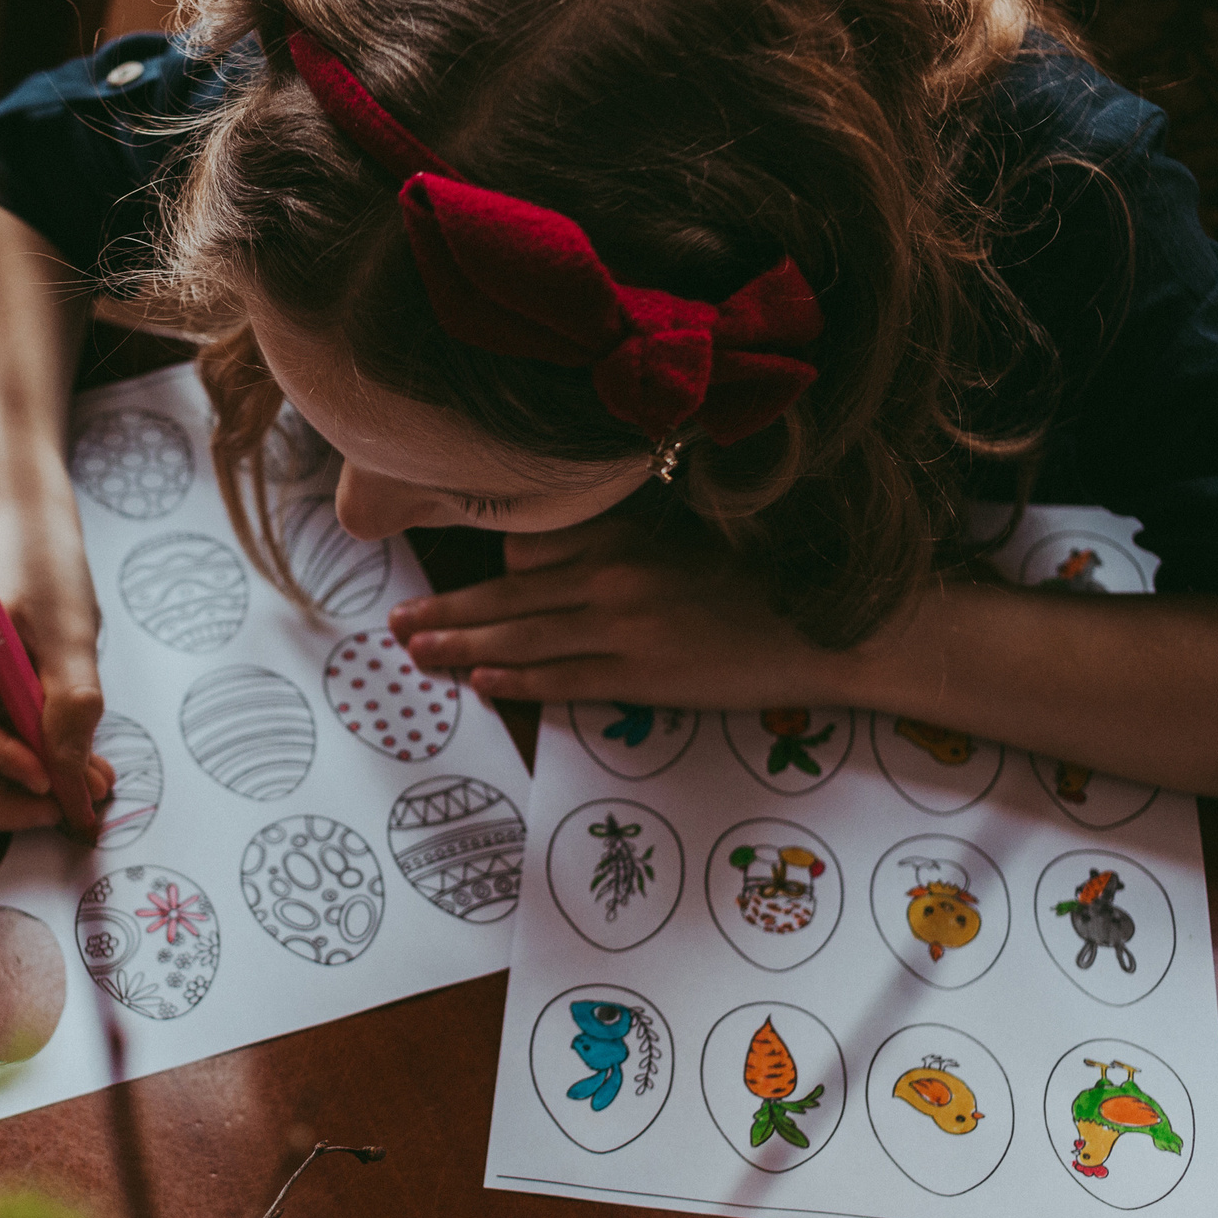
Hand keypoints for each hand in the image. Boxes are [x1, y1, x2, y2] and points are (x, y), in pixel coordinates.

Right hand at [0, 493, 114, 834]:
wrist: (18, 528)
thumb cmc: (40, 561)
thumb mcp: (71, 628)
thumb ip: (72, 703)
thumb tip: (71, 778)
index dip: (1, 769)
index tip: (58, 778)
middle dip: (7, 800)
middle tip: (78, 800)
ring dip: (14, 791)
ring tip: (82, 779)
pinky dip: (11, 770)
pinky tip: (60, 759)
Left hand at [388, 513, 847, 707]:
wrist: (823, 625)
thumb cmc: (754, 582)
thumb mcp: (679, 541)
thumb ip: (615, 546)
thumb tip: (540, 558)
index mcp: (622, 535)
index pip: (529, 549)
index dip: (487, 574)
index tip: (447, 591)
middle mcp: (614, 574)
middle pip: (509, 595)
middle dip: (446, 611)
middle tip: (394, 626)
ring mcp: (626, 625)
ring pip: (523, 637)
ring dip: (461, 647)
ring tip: (415, 656)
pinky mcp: (644, 674)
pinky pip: (565, 678)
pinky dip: (517, 678)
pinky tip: (478, 682)